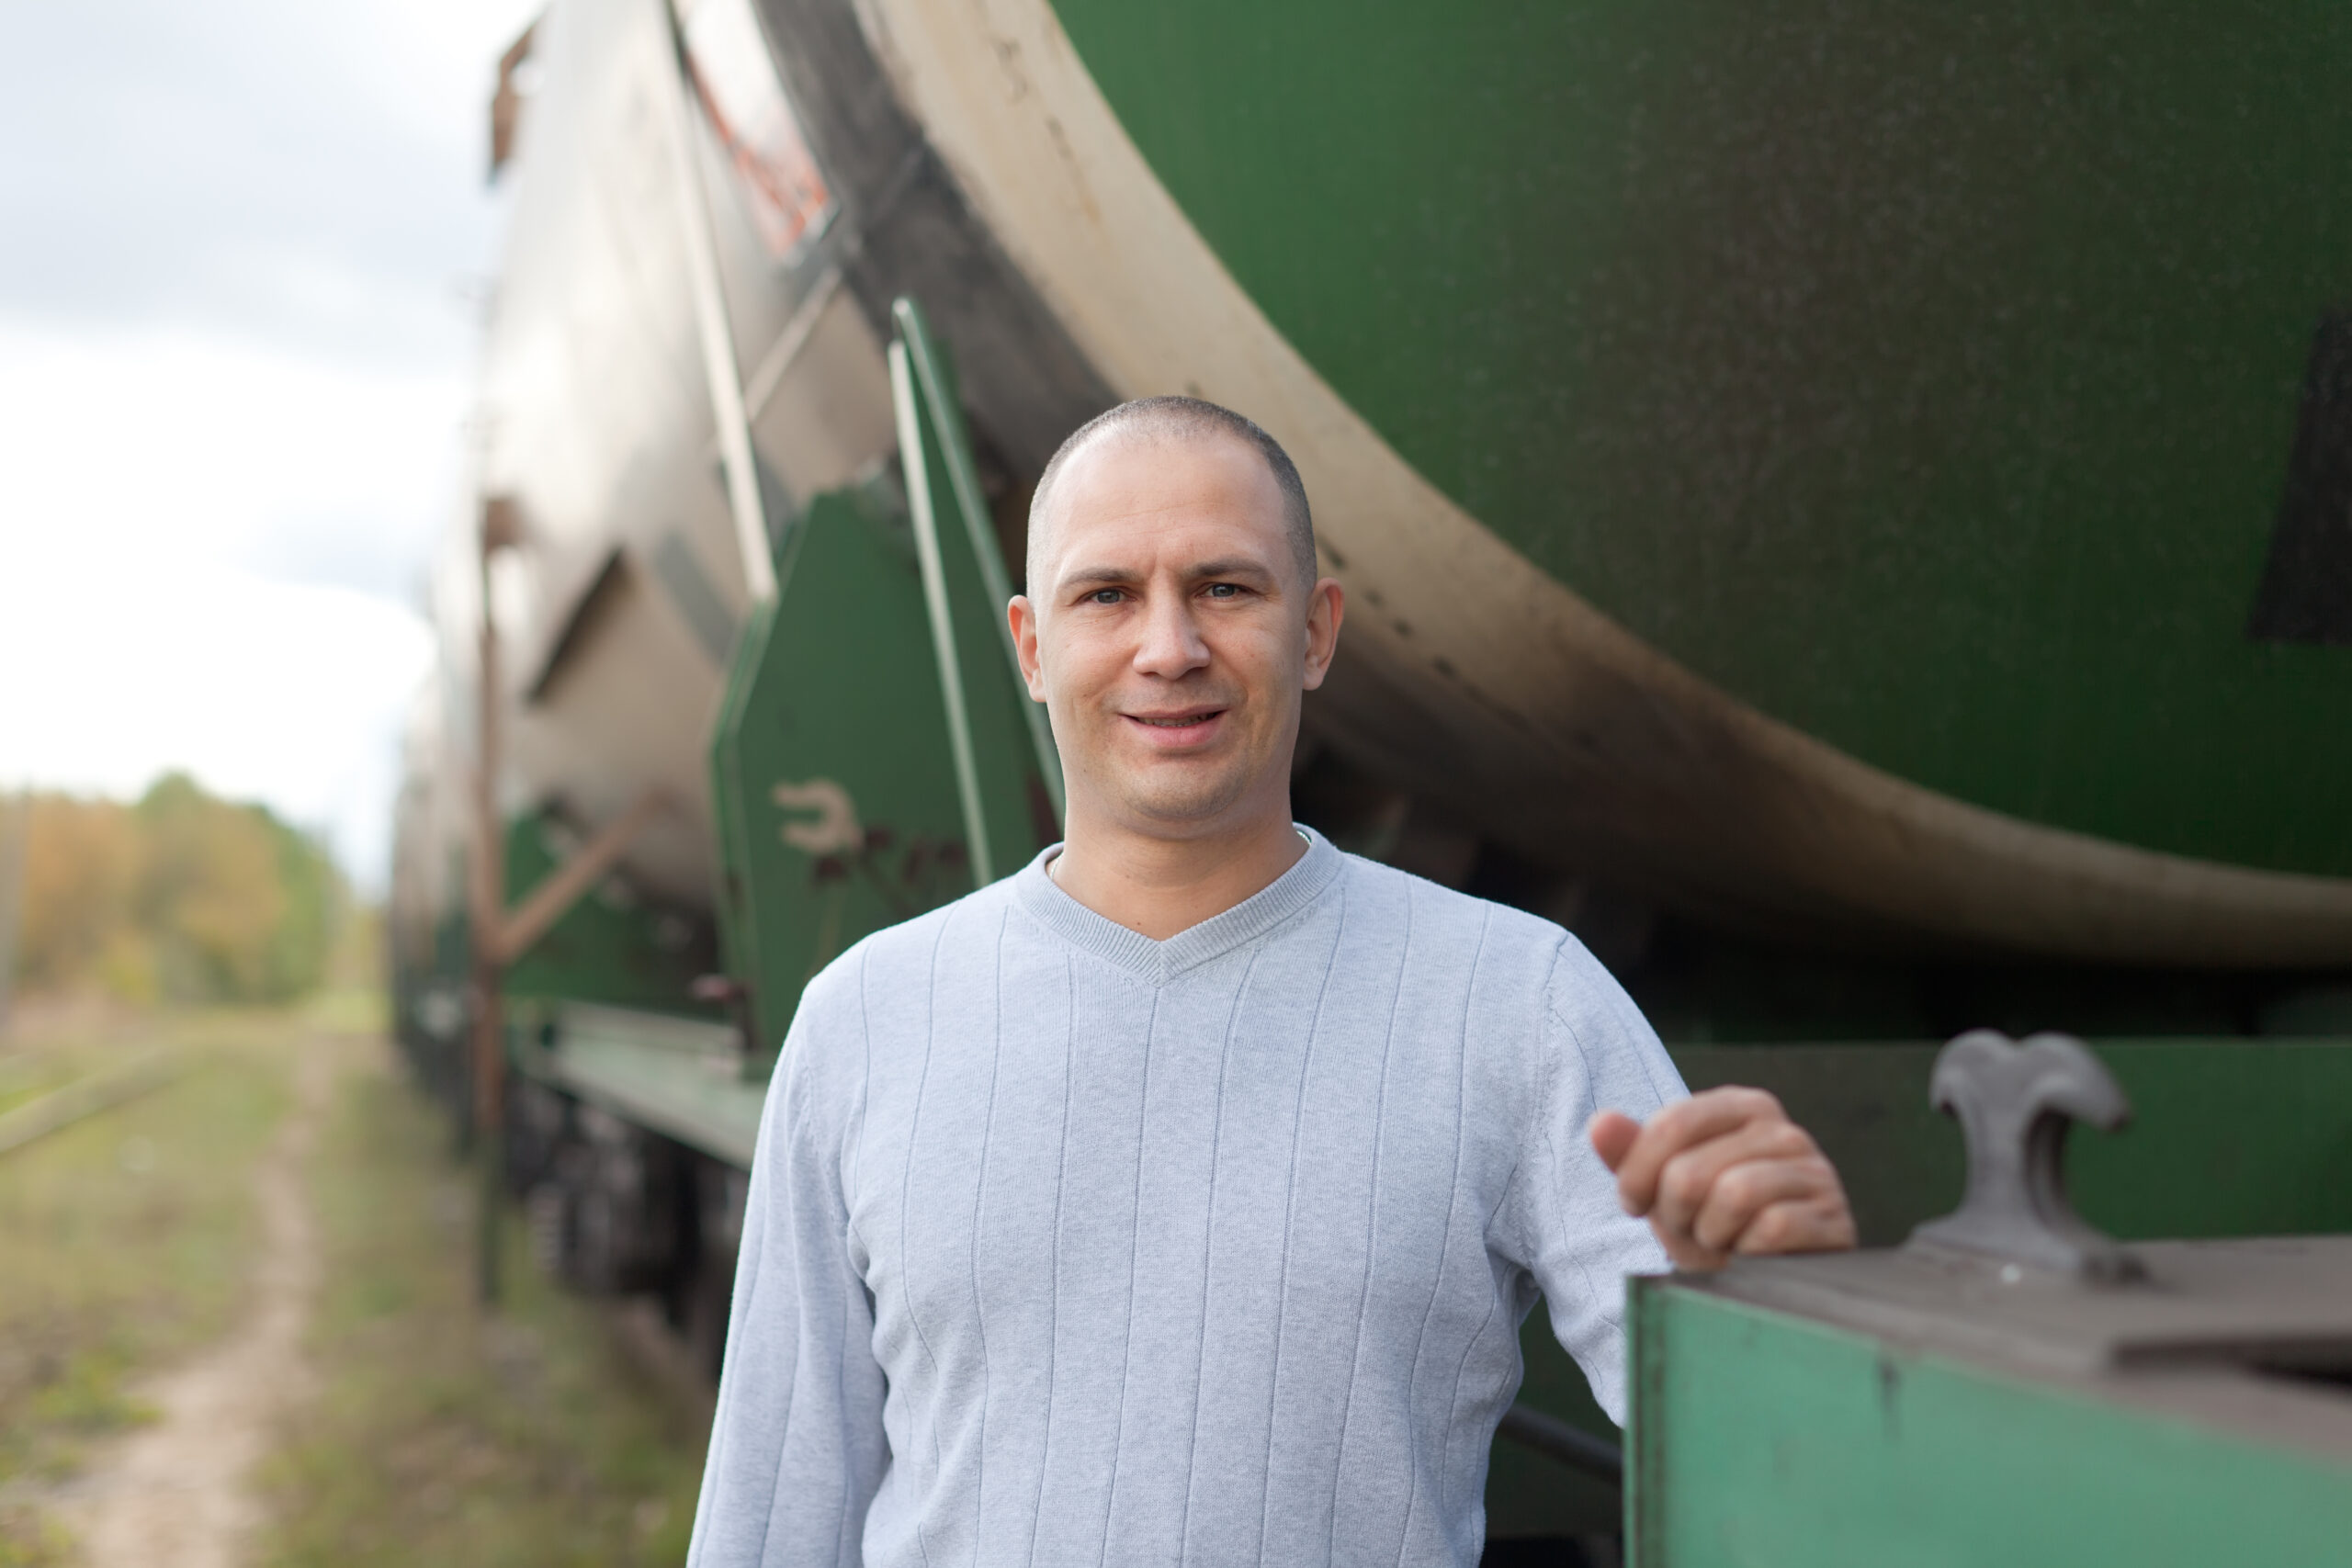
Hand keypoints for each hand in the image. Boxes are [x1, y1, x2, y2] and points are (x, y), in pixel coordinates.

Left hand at [1588, 1087, 1855, 1269]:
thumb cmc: (1712, 1223)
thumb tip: (1600, 1123)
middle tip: (1687, 1227)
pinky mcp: (1833, 1219)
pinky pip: (1771, 1230)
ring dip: (1710, 1234)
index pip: (1671, 1124)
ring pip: (1733, 1196)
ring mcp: (1815, 1173)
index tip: (1633, 1204)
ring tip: (1719, 1240)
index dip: (1637, 1174)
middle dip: (1675, 1213)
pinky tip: (1751, 1257)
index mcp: (1742, 1106)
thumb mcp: (1663, 1186)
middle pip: (1691, 1170)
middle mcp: (1783, 1130)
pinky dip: (1747, 1253)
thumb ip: (1631, 1152)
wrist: (1768, 1280)